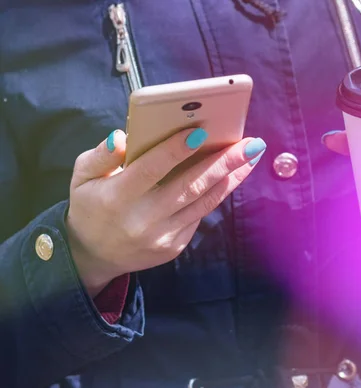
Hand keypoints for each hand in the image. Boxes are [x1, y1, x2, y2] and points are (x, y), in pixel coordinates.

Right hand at [66, 128, 265, 296]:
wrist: (93, 256)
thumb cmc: (90, 206)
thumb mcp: (81, 178)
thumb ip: (100, 156)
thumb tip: (122, 137)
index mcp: (117, 198)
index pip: (151, 169)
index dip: (176, 150)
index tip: (201, 130)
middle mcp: (143, 220)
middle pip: (190, 186)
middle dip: (224, 162)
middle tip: (251, 143)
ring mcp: (162, 237)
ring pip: (204, 202)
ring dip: (232, 177)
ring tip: (252, 156)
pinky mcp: (175, 246)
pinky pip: (200, 215)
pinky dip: (218, 193)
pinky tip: (233, 174)